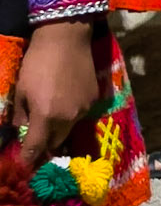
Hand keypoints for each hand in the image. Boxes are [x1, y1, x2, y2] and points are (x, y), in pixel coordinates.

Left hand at [14, 21, 98, 169]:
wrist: (67, 38)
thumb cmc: (38, 62)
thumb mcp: (21, 90)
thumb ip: (21, 115)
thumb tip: (22, 130)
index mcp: (45, 117)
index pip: (35, 148)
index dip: (28, 159)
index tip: (23, 166)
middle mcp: (67, 118)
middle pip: (54, 143)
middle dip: (43, 145)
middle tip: (34, 140)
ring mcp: (83, 110)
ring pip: (68, 130)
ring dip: (57, 130)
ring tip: (50, 117)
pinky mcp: (93, 100)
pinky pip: (79, 116)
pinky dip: (69, 115)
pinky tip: (64, 100)